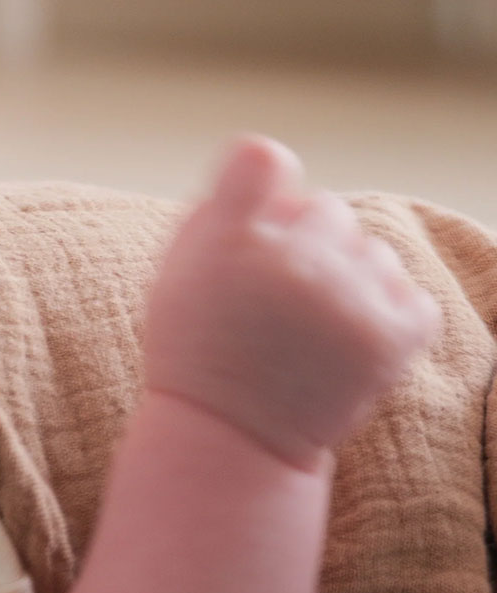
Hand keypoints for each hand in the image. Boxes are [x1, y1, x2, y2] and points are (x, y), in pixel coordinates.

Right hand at [144, 138, 439, 471]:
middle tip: (283, 290)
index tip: (259, 211)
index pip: (262, 157)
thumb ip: (222, 209)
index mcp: (227, 236)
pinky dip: (388, 315)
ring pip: (372, 250)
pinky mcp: (390, 338)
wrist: (231, 434)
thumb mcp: (179, 265)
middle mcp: (289, 259)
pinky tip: (349, 338)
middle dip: (308, 240)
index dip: (265, 178)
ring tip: (314, 323)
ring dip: (351, 278)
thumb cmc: (200, 345)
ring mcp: (344, 298)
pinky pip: (412, 295)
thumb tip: (276, 171)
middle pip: (326, 207)